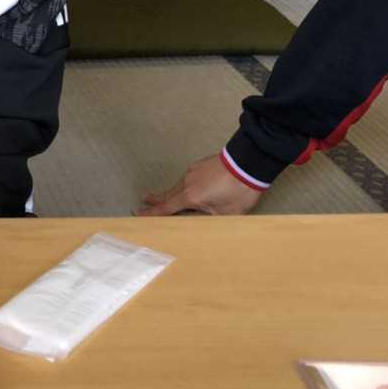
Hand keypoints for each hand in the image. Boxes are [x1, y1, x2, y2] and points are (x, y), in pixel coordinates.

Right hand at [138, 154, 262, 215]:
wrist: (248, 163)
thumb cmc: (238, 191)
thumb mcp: (227, 214)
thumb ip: (212, 220)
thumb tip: (206, 225)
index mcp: (190, 197)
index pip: (166, 208)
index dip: (152, 213)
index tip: (139, 214)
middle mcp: (187, 183)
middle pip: (168, 194)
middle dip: (156, 199)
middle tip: (144, 199)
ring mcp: (192, 172)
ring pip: (178, 186)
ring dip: (172, 192)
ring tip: (168, 196)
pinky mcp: (200, 165)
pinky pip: (188, 178)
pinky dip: (185, 185)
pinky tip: (192, 187)